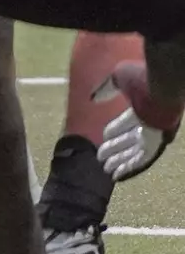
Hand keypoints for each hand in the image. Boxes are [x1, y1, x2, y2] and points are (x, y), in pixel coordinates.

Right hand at [96, 62, 175, 180]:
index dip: (114, 131)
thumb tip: (93, 99)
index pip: (126, 123)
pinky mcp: (156, 145)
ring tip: (105, 169)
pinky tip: (116, 175)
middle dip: (115, 150)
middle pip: (130, 140)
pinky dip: (128, 169)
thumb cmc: (141, 81)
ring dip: (119, 162)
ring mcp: (153, 135)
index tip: (103, 137)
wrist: (161, 89)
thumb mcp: (119, 79)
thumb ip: (105, 89)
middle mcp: (150, 124)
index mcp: (143, 107)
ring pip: (134, 153)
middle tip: (100, 157)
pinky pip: (141, 161)